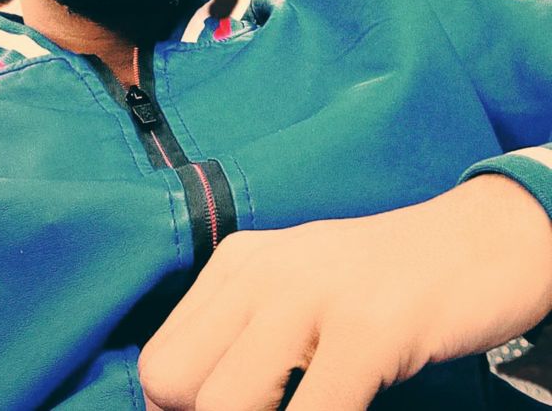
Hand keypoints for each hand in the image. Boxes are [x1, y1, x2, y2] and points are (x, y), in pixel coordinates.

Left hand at [139, 175, 551, 409]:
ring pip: (224, 404)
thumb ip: (241, 336)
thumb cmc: (379, 282)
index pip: (160, 362)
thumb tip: (187, 406)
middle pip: (176, 385)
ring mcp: (315, 294)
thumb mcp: (296, 291)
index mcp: (237, 262)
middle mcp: (263, 270)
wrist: (475, 241)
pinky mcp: (369, 327)